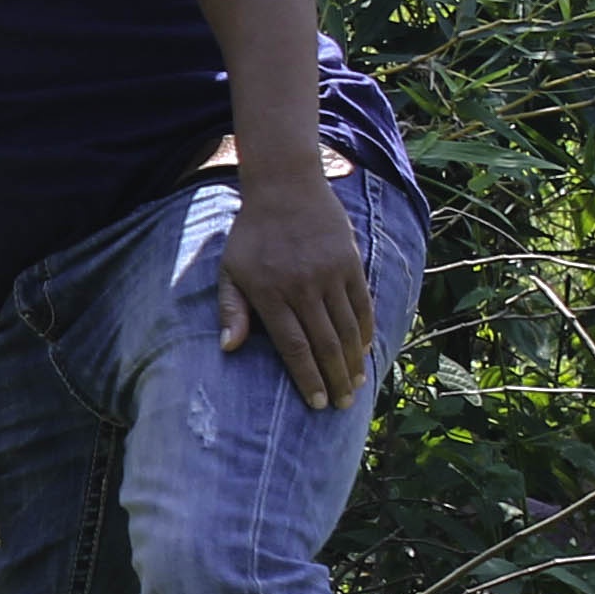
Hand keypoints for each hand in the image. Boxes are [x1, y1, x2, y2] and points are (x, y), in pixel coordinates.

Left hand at [216, 172, 374, 410]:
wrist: (285, 188)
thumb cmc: (251, 235)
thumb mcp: (230, 270)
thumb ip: (231, 309)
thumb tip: (228, 348)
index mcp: (270, 293)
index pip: (294, 347)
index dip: (307, 378)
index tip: (318, 403)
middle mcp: (302, 287)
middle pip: (325, 344)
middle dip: (335, 379)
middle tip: (343, 405)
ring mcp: (330, 274)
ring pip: (348, 329)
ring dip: (353, 361)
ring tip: (355, 385)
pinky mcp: (350, 263)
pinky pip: (363, 305)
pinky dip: (366, 331)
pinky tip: (364, 351)